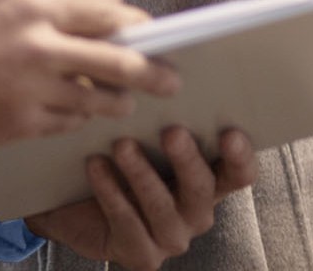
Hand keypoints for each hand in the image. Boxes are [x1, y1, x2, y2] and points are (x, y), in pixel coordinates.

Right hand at [0, 0, 180, 141]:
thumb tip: (113, 1)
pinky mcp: (23, 123)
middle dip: (153, 72)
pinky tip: (78, 111)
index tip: (154, 34)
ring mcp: (34, 89)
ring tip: (124, 101)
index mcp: (38, 9)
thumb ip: (64, 5)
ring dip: (118, 102)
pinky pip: (69, 122)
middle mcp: (42, 47)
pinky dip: (78, 117)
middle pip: (120, 62)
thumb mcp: (7, 4)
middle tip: (170, 79)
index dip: (140, 27)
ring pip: (99, 100)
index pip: (109, 16)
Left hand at [26, 127, 255, 270]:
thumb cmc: (114, 155)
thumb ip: (156, 105)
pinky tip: (96, 167)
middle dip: (188, 159)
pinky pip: (128, 223)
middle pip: (203, 188)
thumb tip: (156, 61)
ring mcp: (171, 236)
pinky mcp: (143, 255)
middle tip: (172, 131)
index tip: (230, 131)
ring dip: (142, 174)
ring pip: (163, 207)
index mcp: (208, 178)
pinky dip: (111, 192)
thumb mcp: (137, 127)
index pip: (239, 172)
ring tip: (122, 145)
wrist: (71, 203)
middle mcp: (196, 210)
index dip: (241, 155)